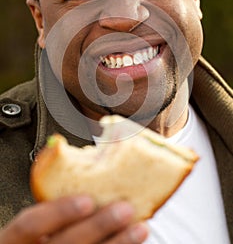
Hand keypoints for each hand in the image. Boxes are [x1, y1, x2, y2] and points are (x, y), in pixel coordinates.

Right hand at [0, 196, 148, 242]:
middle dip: (98, 227)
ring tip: (140, 228)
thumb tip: (95, 158)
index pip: (30, 224)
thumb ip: (58, 195)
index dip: (58, 212)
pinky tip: (134, 239)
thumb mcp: (41, 212)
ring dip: (118, 243)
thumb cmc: (46, 225)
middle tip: (125, 209)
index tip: (87, 200)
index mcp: (20, 236)